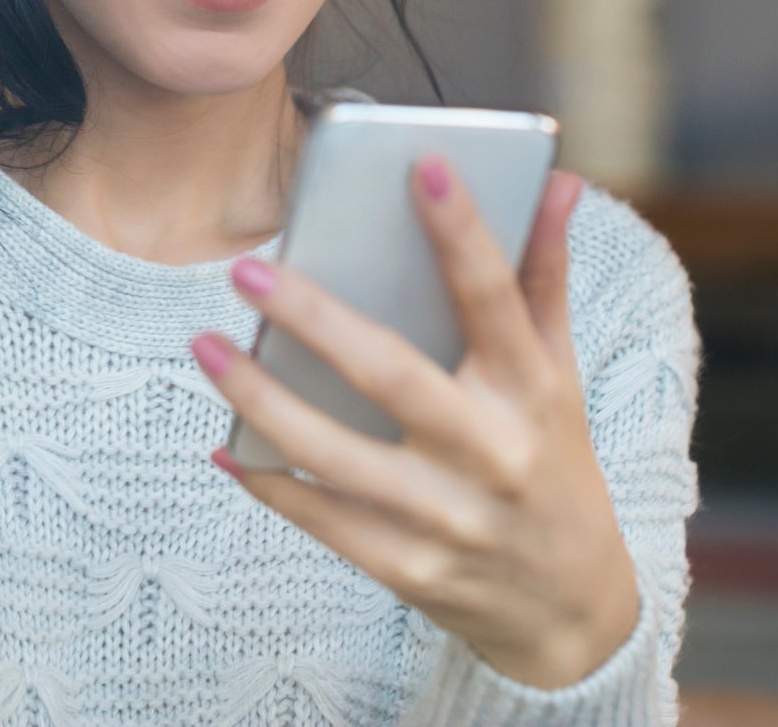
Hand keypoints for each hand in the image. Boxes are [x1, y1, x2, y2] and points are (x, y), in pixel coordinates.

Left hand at [191, 158, 640, 688]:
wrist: (571, 610)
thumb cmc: (554, 466)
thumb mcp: (559, 377)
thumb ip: (544, 279)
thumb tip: (559, 181)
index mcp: (532, 391)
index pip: (495, 298)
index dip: (462, 232)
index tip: (423, 166)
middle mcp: (491, 452)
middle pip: (390, 374)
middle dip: (313, 318)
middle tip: (246, 269)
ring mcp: (446, 517)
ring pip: (334, 453)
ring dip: (260, 398)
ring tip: (206, 345)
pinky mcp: (408, 569)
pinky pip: (321, 519)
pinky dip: (269, 482)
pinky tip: (224, 443)